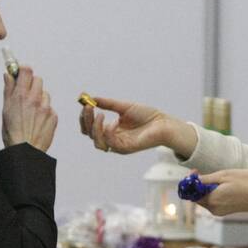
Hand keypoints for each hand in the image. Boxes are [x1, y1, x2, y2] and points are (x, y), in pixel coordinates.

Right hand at [2, 66, 57, 151]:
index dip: (24, 71)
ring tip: (32, 110)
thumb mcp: (5, 109)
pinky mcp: (53, 116)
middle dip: (32, 84)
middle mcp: (35, 99)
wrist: (25, 149)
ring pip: (45, 94)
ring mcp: (46, 107)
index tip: (21, 74)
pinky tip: (38, 120)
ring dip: (39, 97)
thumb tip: (8, 75)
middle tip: (26, 93)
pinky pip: (50, 107)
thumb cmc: (12, 132)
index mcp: (20, 96)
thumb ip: (8, 89)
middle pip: (38, 80)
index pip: (27, 71)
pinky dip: (45, 110)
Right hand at [78, 96, 196, 155]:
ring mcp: (118, 145)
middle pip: (90, 135)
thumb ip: (107, 103)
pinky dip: (106, 132)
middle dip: (86, 121)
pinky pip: (109, 143)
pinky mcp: (125, 148)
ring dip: (94, 128)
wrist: (162, 122)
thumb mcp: (123, 106)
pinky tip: (112, 122)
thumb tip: (91, 98)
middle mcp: (112, 138)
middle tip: (88, 108)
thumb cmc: (147, 115)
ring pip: (97, 142)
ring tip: (100, 114)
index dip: (85, 117)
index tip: (85, 104)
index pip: (90, 127)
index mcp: (111, 129)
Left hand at [197, 169, 247, 216]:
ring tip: (216, 178)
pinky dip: (213, 194)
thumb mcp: (225, 175)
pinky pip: (214, 203)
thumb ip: (206, 179)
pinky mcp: (226, 212)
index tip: (195, 171)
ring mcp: (220, 212)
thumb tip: (193, 180)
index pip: (192, 193)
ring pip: (205, 200)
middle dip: (197, 185)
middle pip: (197, 197)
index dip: (190, 182)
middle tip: (202, 172)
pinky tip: (222, 186)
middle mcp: (214, 209)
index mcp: (212, 200)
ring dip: (206, 189)